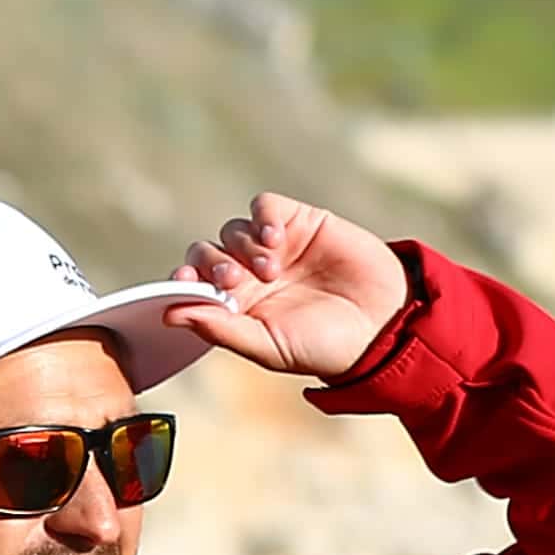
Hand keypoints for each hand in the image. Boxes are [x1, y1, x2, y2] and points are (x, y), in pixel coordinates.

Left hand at [162, 195, 409, 385]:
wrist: (385, 325)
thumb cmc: (326, 347)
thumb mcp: (269, 346)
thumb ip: (221, 329)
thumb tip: (169, 314)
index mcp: (236, 306)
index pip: (193, 283)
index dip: (184, 280)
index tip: (185, 285)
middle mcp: (249, 274)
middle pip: (207, 252)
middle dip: (213, 264)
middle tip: (235, 281)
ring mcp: (274, 246)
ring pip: (233, 230)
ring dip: (243, 247)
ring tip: (271, 270)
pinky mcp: (299, 222)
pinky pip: (264, 207)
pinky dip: (262, 218)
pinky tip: (276, 239)